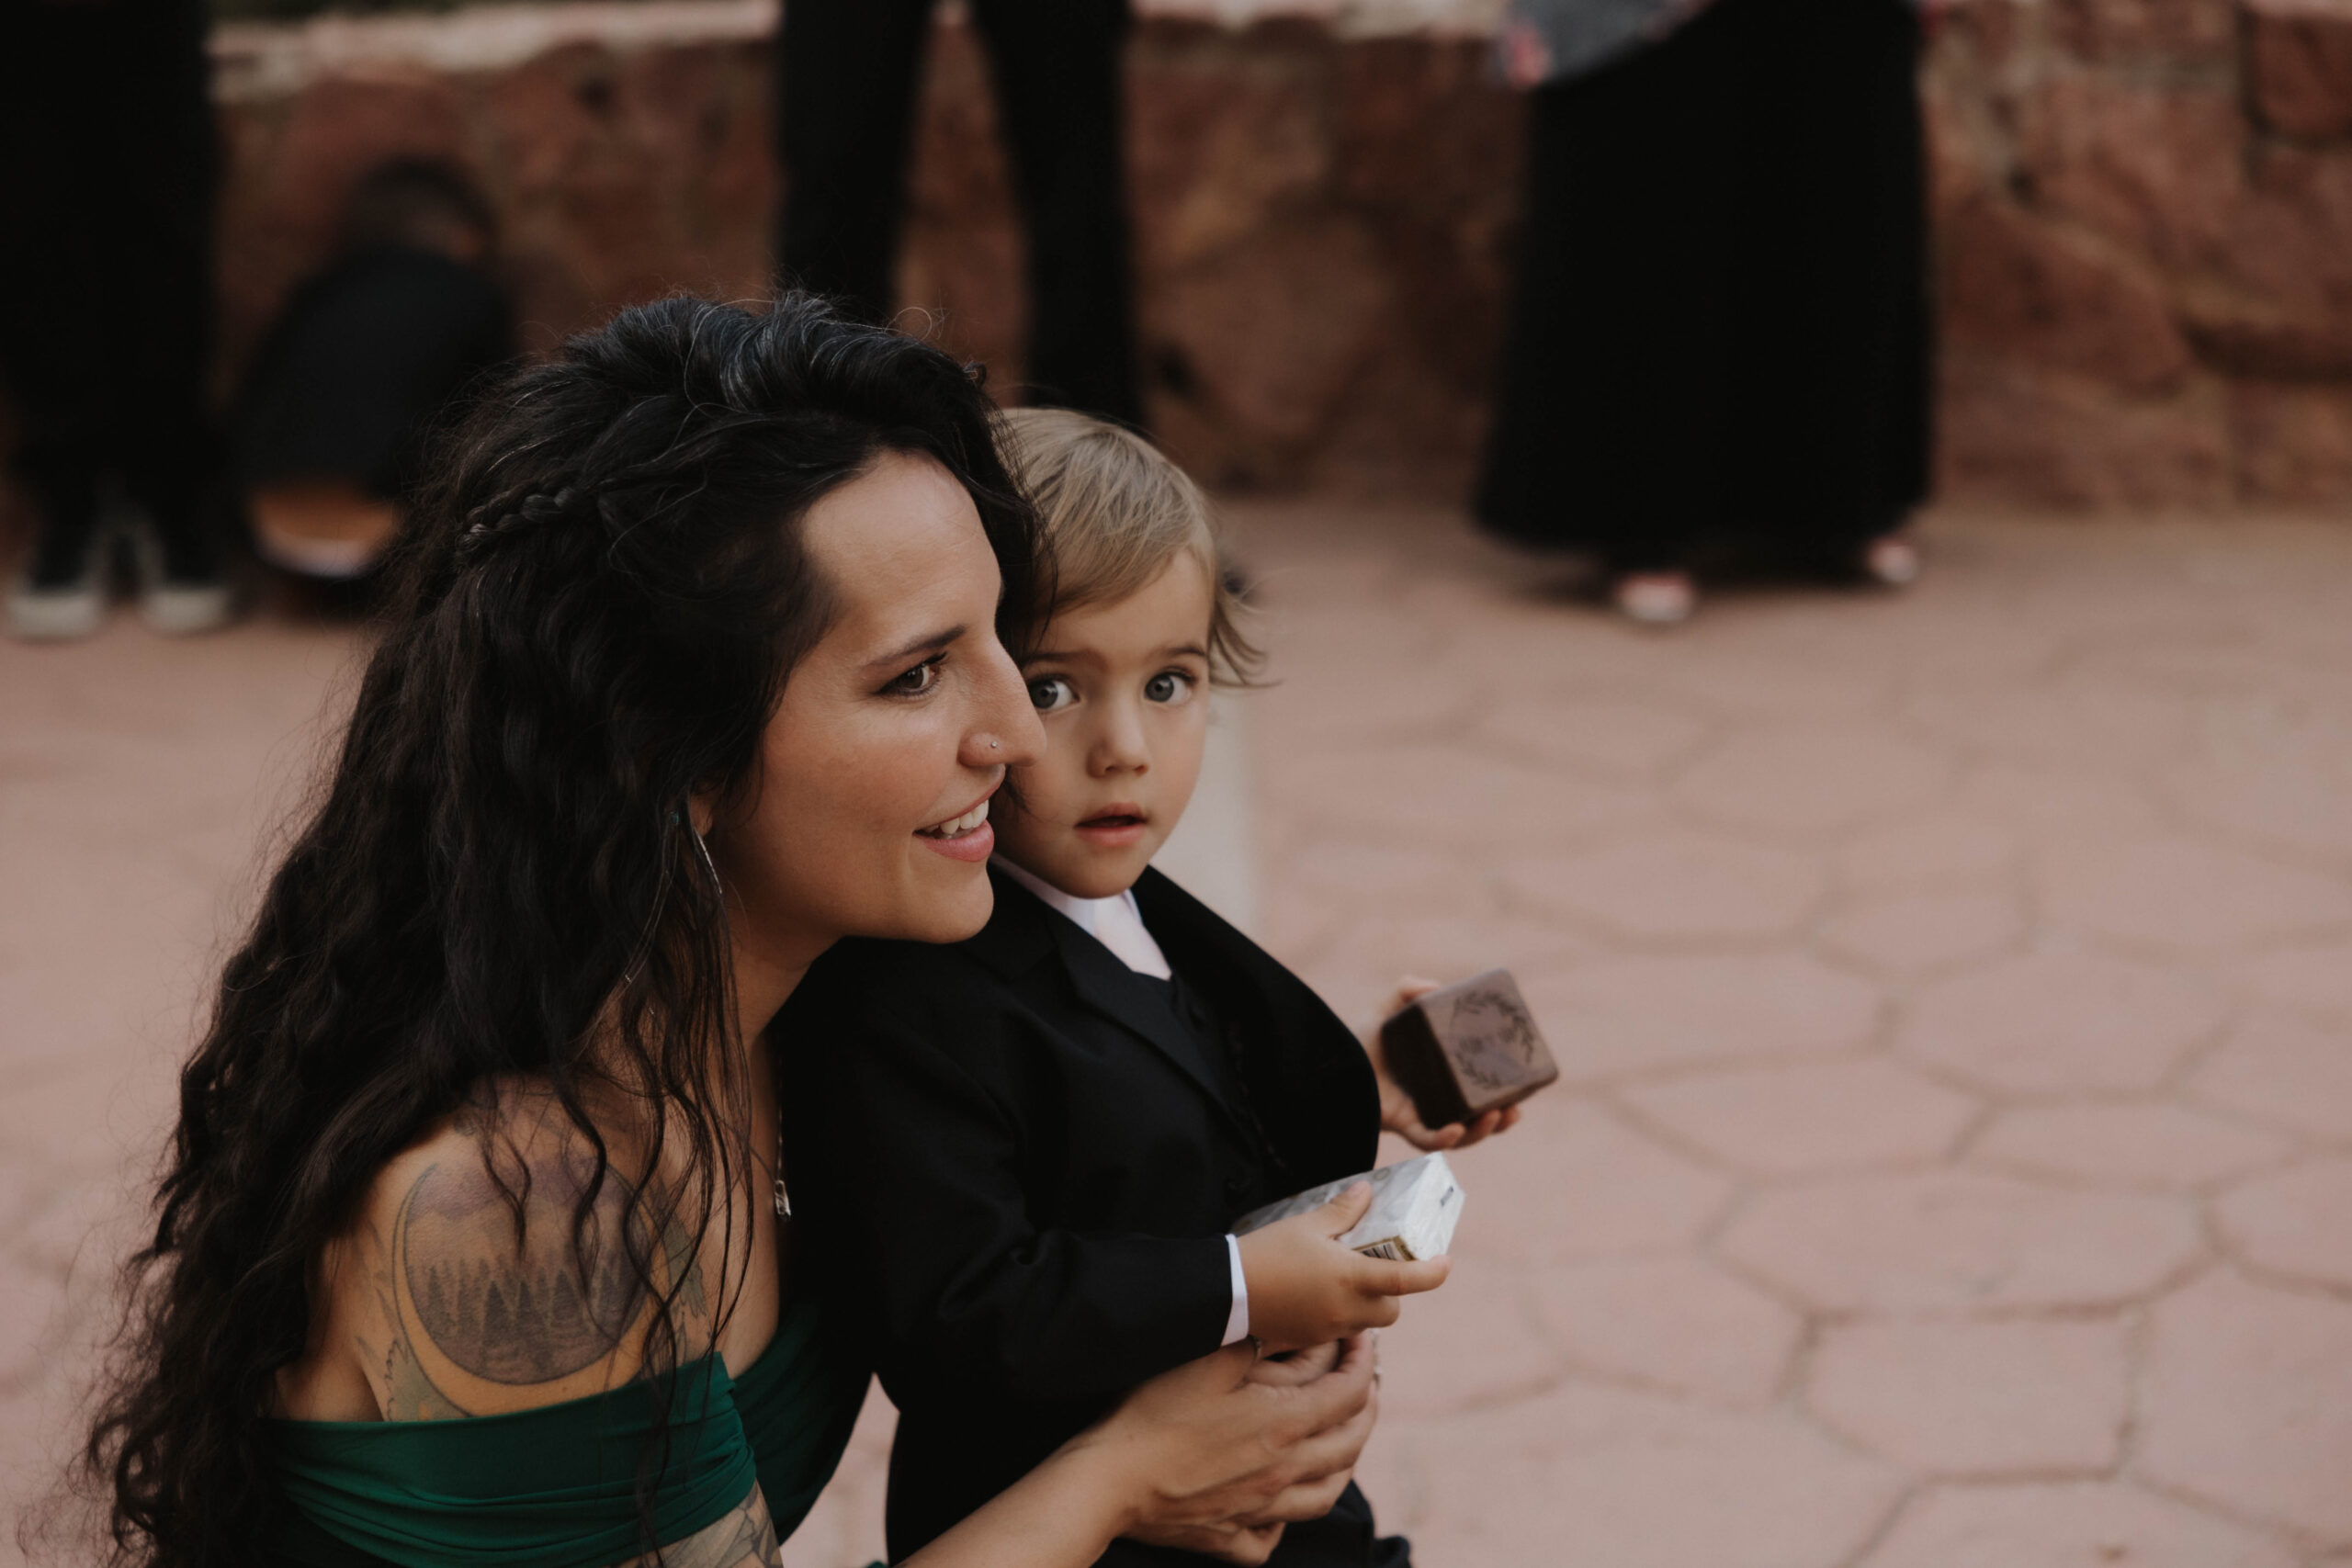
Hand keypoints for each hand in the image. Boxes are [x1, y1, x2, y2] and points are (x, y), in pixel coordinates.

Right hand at [1084, 1336, 1380, 1562]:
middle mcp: (1284, 1471)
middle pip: (1351, 1443)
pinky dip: (1286, 1520)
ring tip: (1342, 1440)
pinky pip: (1273, 1537)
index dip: (1362, 1361)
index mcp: (1283, 1424)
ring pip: (1326, 1493)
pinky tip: (1279, 1504)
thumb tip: (1287, 1333)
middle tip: (1365, 1382)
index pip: (1349, 1392)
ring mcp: (1261, 1510)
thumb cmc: (1154, 1415)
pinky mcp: (1231, 1536)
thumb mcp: (1209, 1362)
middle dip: (1367, 1407)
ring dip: (1345, 1462)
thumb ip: (1258, 1346)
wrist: (1109, 1481)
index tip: (1360, 1340)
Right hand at [1237, 1185, 1447, 1351]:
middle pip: (1392, 1311)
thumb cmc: (1267, 1252)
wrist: (1226, 1292)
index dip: (1432, 1274)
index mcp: (1350, 1278)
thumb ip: (1343, 1211)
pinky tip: (1318, 1294)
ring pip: (1367, 1323)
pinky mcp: (1310, 1339)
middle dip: (1393, 1294)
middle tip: (1377, 1269)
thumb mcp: (1307, 1225)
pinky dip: (1342, 1313)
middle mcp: (1346, 1310)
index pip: (1405, 1281)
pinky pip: (1340, 1329)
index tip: (1444, 1264)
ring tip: (1344, 1279)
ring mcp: (1328, 1329)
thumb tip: (1367, 1192)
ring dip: (1367, 1305)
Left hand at [1366, 977, 1525, 1150]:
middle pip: (1475, 1120)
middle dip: (1500, 1120)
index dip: (1502, 1094)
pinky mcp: (1399, 1125)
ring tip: (1496, 1116)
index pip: (1477, 1091)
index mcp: (1439, 1079)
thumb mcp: (1388, 1009)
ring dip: (1481, 1131)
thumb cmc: (1357, 1040)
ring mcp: (1417, 1116)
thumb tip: (1438, 986)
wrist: (1327, 1061)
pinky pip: (1425, 1140)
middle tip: (1515, 1110)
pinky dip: (1443, 1139)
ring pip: (1457, 1136)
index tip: (1523, 1088)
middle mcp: (1431, 1102)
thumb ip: (1409, 989)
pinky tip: (1456, 1129)